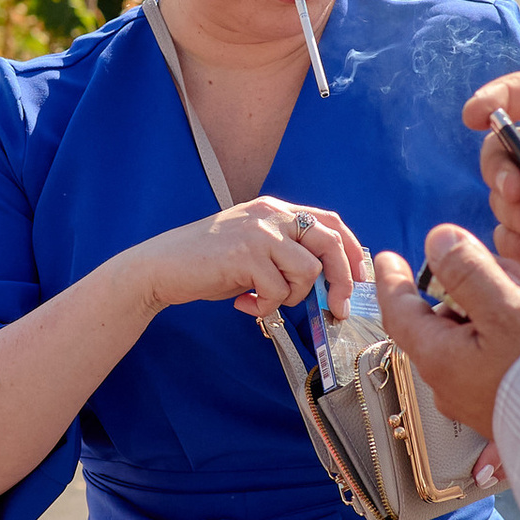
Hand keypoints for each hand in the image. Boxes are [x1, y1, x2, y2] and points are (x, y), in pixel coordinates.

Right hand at [134, 196, 364, 323]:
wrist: (162, 266)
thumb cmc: (208, 263)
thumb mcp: (254, 247)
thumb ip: (287, 253)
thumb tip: (329, 283)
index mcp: (276, 209)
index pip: (332, 222)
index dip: (352, 253)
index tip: (357, 283)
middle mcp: (272, 214)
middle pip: (331, 244)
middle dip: (341, 282)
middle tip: (335, 310)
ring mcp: (259, 233)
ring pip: (307, 271)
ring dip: (291, 297)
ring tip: (264, 300)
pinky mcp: (246, 255)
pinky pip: (278, 291)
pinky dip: (265, 307)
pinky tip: (244, 304)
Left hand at [377, 235, 519, 439]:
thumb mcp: (506, 308)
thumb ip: (469, 271)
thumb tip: (436, 241)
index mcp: (441, 356)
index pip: (402, 311)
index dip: (395, 281)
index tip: (387, 258)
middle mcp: (456, 380)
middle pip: (463, 315)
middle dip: (501, 286)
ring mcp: (487, 395)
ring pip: (506, 334)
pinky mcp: (519, 404)